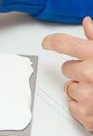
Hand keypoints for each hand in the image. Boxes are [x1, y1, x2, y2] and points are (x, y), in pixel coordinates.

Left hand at [43, 17, 92, 131]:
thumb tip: (87, 23)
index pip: (63, 43)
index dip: (52, 41)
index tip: (47, 42)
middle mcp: (89, 74)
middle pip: (66, 68)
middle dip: (78, 71)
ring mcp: (86, 95)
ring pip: (69, 87)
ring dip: (81, 89)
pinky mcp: (84, 113)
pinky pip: (71, 105)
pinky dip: (82, 106)